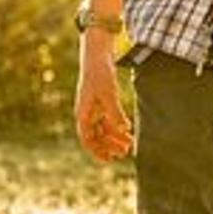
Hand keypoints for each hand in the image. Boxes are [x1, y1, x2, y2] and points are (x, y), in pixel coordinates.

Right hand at [74, 39, 134, 160]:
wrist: (97, 55)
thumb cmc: (100, 74)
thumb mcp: (109, 94)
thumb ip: (115, 113)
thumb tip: (122, 130)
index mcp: (83, 114)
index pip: (87, 139)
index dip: (97, 150)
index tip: (109, 158)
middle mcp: (86, 113)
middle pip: (96, 136)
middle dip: (109, 145)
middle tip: (124, 153)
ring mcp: (93, 107)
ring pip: (103, 128)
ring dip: (115, 137)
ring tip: (129, 143)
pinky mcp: (100, 101)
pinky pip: (107, 118)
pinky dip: (116, 125)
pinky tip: (127, 129)